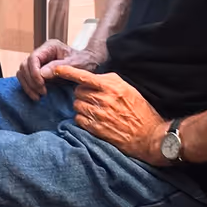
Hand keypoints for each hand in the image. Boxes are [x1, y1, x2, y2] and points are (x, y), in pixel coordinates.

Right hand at [18, 38, 103, 100]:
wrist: (89, 63)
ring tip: (38, 96)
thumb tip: (41, 74)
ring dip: (28, 85)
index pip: (33, 58)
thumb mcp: (75, 64)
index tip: (41, 85)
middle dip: (30, 81)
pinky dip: (29, 87)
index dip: (34, 72)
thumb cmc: (84, 61)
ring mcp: (39, 62)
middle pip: (25, 65)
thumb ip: (58, 67)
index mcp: (49, 47)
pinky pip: (26, 78)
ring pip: (22, 72)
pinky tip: (37, 95)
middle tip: (41, 93)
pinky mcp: (38, 71)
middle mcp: (41, 53)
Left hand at [47, 63, 166, 162]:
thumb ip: (110, 81)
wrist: (150, 136)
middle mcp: (104, 99)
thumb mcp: (128, 89)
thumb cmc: (140, 110)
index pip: (84, 76)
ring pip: (77, 105)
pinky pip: (78, 119)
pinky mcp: (96, 129)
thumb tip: (92, 78)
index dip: (67, 72)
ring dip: (82, 107)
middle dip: (82, 94)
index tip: (57, 70)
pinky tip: (94, 120)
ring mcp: (99, 114)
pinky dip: (82, 119)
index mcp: (112, 86)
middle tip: (93, 99)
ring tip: (95, 110)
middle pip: (78, 91)